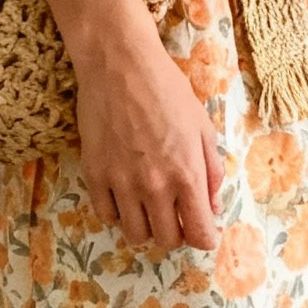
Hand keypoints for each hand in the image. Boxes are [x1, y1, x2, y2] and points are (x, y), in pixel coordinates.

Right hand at [72, 8, 223, 252]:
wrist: (120, 66)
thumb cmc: (167, 90)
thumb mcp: (203, 126)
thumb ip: (211, 171)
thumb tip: (212, 206)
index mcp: (187, 174)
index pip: (199, 234)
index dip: (204, 238)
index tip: (202, 231)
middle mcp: (155, 186)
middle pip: (167, 240)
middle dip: (176, 233)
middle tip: (176, 215)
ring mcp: (121, 183)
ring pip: (135, 235)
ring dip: (146, 227)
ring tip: (149, 207)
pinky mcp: (95, 175)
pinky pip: (106, 215)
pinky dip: (118, 213)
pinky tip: (125, 195)